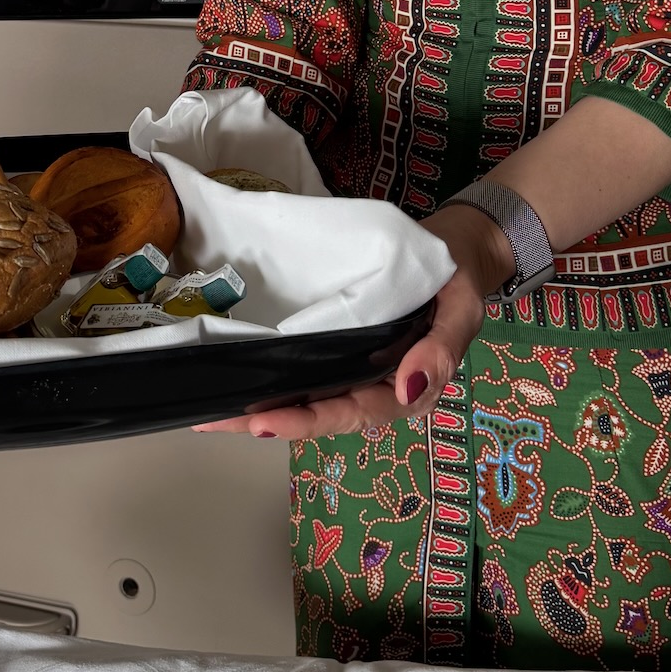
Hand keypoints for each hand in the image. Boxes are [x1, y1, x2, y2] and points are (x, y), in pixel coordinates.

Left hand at [192, 202, 509, 440]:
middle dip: (266, 421)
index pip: (352, 413)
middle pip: (318, 414)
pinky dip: (270, 375)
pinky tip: (232, 376)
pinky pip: (304, 368)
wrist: (453, 250)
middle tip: (213, 419)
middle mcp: (373, 387)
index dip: (307, 420)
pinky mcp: (339, 346)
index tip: (264, 421)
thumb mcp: (463, 309)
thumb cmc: (456, 281)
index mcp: (404, 390)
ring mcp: (353, 368)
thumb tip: (408, 388)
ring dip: (258, 406)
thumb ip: (442, 350)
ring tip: (207, 411)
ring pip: (305, 397)